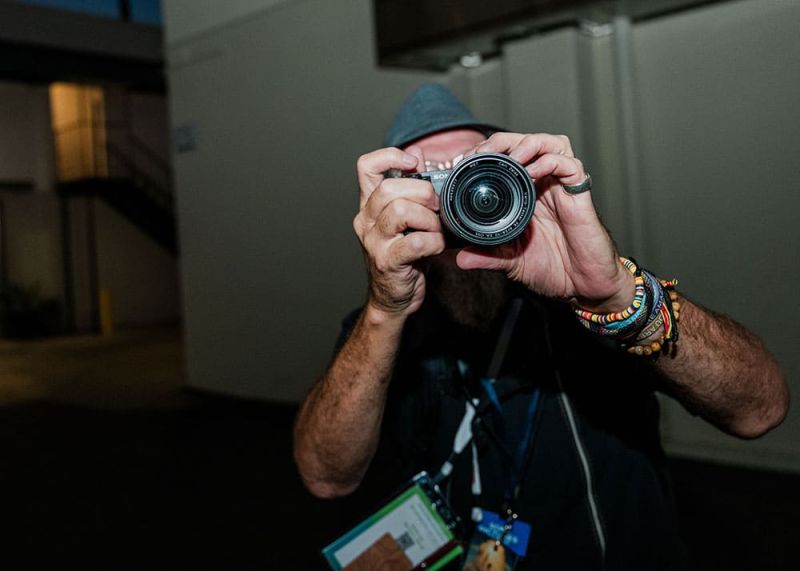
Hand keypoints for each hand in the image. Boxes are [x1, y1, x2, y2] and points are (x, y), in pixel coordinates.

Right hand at [353, 147, 444, 316]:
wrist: (393, 298)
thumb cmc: (403, 256)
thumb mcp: (407, 218)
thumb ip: (410, 186)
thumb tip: (418, 153)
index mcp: (370, 205)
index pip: (366, 166)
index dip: (390, 157)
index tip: (413, 164)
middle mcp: (366, 220)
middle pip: (388, 188)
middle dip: (421, 192)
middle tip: (436, 207)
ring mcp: (373, 242)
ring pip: (400, 211)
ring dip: (428, 219)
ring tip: (436, 230)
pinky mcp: (386, 262)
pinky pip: (415, 242)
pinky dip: (434, 242)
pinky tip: (436, 247)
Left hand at [456, 132, 633, 312]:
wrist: (584, 286)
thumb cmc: (554, 269)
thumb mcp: (512, 263)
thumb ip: (487, 257)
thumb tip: (460, 258)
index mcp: (526, 195)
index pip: (506, 157)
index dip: (486, 153)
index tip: (463, 162)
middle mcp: (544, 185)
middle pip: (526, 142)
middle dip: (501, 142)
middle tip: (481, 155)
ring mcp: (562, 188)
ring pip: (550, 144)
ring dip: (528, 143)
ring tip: (510, 157)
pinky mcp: (580, 195)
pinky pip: (570, 165)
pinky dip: (551, 162)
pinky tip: (533, 172)